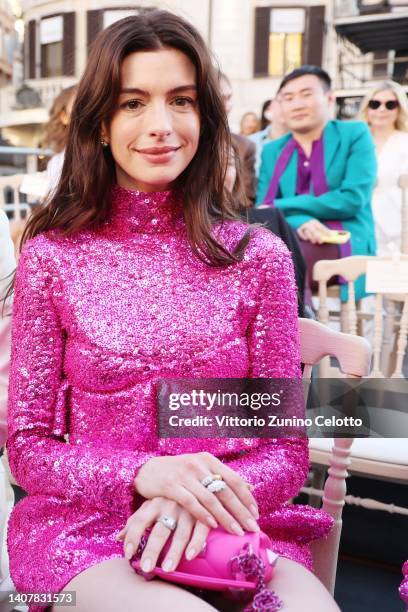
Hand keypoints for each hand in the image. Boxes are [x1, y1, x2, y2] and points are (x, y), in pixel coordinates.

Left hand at [115, 497, 209, 572]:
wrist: (195, 480)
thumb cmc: (169, 497)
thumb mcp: (152, 504)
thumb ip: (137, 520)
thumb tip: (118, 538)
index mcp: (154, 503)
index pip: (139, 521)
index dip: (132, 537)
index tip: (128, 555)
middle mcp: (170, 506)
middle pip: (160, 530)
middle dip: (152, 549)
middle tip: (146, 567)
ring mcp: (188, 510)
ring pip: (180, 533)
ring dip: (174, 552)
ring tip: (167, 569)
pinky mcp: (204, 515)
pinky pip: (201, 530)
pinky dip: (196, 543)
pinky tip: (190, 556)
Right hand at [134, 452, 258, 535]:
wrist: (147, 470)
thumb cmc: (178, 472)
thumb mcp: (200, 469)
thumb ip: (221, 477)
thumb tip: (250, 487)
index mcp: (208, 460)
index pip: (233, 479)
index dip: (246, 497)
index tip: (256, 514)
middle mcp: (198, 465)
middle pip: (225, 490)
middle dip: (241, 511)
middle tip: (252, 527)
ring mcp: (184, 475)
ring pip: (210, 498)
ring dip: (225, 517)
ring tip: (236, 532)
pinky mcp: (171, 486)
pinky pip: (191, 502)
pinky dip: (203, 514)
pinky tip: (212, 526)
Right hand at [297, 219, 330, 243]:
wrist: (302, 222)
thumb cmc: (312, 226)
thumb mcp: (318, 226)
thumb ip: (324, 230)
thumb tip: (333, 234)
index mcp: (315, 222)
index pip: (321, 227)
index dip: (326, 232)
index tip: (330, 236)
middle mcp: (309, 223)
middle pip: (314, 230)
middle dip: (318, 237)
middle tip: (321, 242)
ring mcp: (303, 226)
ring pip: (307, 232)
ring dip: (311, 238)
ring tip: (314, 241)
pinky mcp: (299, 229)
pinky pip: (301, 234)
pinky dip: (303, 237)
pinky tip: (306, 239)